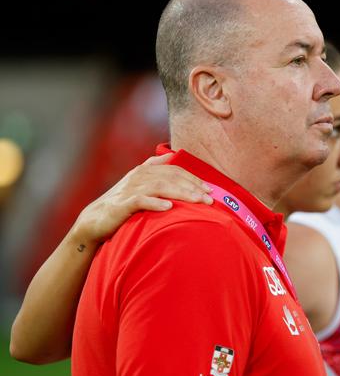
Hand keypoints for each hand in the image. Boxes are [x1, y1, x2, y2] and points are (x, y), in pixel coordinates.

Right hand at [72, 154, 212, 243]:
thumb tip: (171, 154)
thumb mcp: (138, 182)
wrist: (94, 220)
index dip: (193, 178)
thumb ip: (154, 167)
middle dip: (193, 187)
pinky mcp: (121, 204)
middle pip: (171, 177)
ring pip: (160, 187)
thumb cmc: (122, 202)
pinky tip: (169, 206)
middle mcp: (138, 176)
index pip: (175, 170)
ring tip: (197, 201)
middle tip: (210, 198)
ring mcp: (130, 189)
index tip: (209, 188)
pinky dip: (155, 203)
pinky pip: (141, 201)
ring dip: (181, 193)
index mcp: (145, 170)